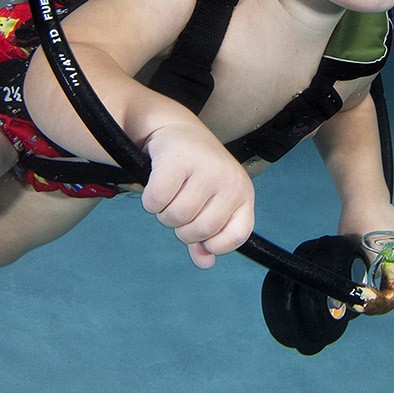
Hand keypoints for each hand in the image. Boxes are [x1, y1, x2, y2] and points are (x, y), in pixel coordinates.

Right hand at [141, 123, 254, 267]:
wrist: (177, 129)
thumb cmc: (196, 171)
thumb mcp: (211, 202)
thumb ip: (209, 236)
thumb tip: (205, 263)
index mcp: (243, 193)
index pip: (236, 235)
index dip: (214, 243)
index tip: (202, 233)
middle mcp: (229, 180)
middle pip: (199, 230)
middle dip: (181, 227)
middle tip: (179, 205)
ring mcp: (205, 168)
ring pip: (176, 217)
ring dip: (164, 213)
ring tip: (169, 193)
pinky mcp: (178, 159)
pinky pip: (156, 201)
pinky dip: (150, 201)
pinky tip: (156, 184)